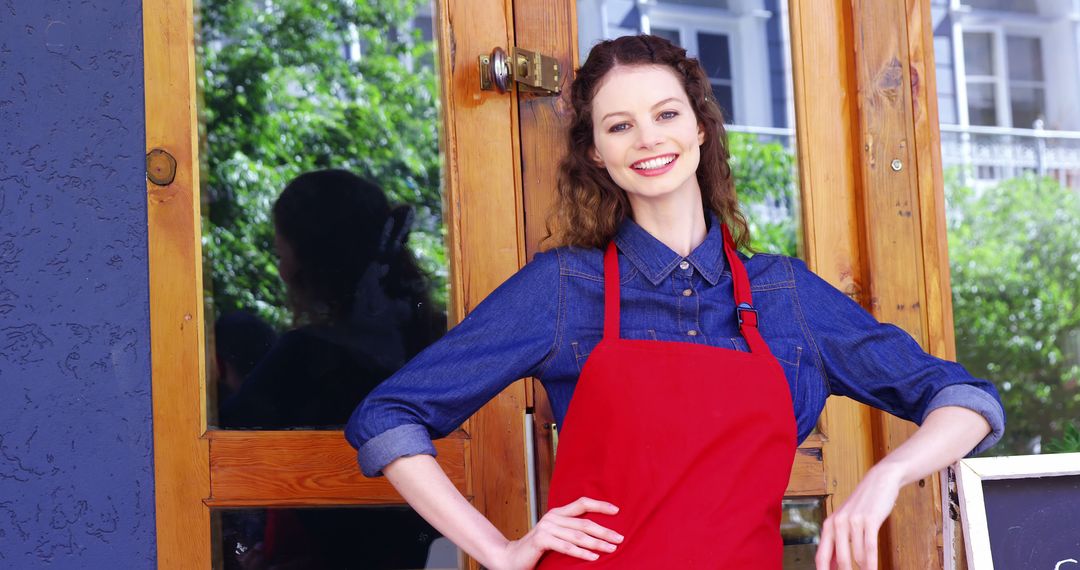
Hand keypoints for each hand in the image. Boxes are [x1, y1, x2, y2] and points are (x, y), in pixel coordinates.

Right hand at [492, 497, 622, 569]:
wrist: (511, 558)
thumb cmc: (537, 549)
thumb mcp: (556, 535)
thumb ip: (570, 531)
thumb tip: (596, 533)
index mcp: (558, 513)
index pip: (582, 504)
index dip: (600, 505)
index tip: (617, 510)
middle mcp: (553, 517)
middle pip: (584, 522)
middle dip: (604, 531)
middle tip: (620, 538)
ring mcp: (546, 527)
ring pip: (578, 535)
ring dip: (597, 543)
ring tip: (611, 549)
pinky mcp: (541, 540)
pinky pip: (566, 547)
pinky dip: (581, 553)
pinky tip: (593, 557)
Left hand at [815, 464, 904, 569]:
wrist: (879, 481)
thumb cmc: (862, 504)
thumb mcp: (845, 521)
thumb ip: (838, 542)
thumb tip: (832, 566)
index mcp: (829, 525)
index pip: (821, 557)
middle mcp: (838, 523)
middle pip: (840, 560)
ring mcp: (853, 521)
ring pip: (857, 557)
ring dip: (864, 569)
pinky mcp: (869, 520)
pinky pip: (870, 548)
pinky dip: (872, 563)